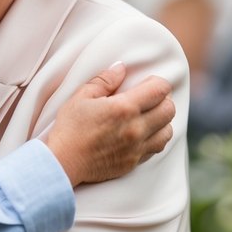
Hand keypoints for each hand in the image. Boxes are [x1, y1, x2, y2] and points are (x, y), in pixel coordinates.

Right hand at [45, 62, 174, 184]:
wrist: (62, 162)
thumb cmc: (69, 128)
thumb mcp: (81, 96)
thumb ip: (104, 80)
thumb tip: (121, 68)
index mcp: (124, 108)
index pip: (159, 90)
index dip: (158, 83)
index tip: (147, 83)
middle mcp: (136, 129)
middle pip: (169, 110)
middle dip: (162, 100)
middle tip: (148, 99)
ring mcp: (137, 148)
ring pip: (168, 131)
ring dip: (162, 121)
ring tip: (148, 117)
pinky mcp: (133, 162)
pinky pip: (157, 149)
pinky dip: (155, 138)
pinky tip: (143, 134)